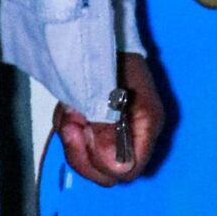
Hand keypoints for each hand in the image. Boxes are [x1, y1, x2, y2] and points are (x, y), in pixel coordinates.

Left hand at [54, 50, 164, 186]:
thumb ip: (111, 126)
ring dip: (73, 140)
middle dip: (82, 151)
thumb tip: (117, 168)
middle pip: (107, 173)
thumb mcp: (109, 89)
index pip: (129, 170)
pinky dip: (69, 132)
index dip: (102, 161)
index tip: (84, 131)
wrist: (105, 42)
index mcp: (147, 127)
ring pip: (89, 162)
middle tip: (72, 122)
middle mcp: (136, 139)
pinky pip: (80, 147)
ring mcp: (117, 138)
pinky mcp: (101, 134)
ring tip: (70, 112)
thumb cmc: (113, 58)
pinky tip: (70, 111)